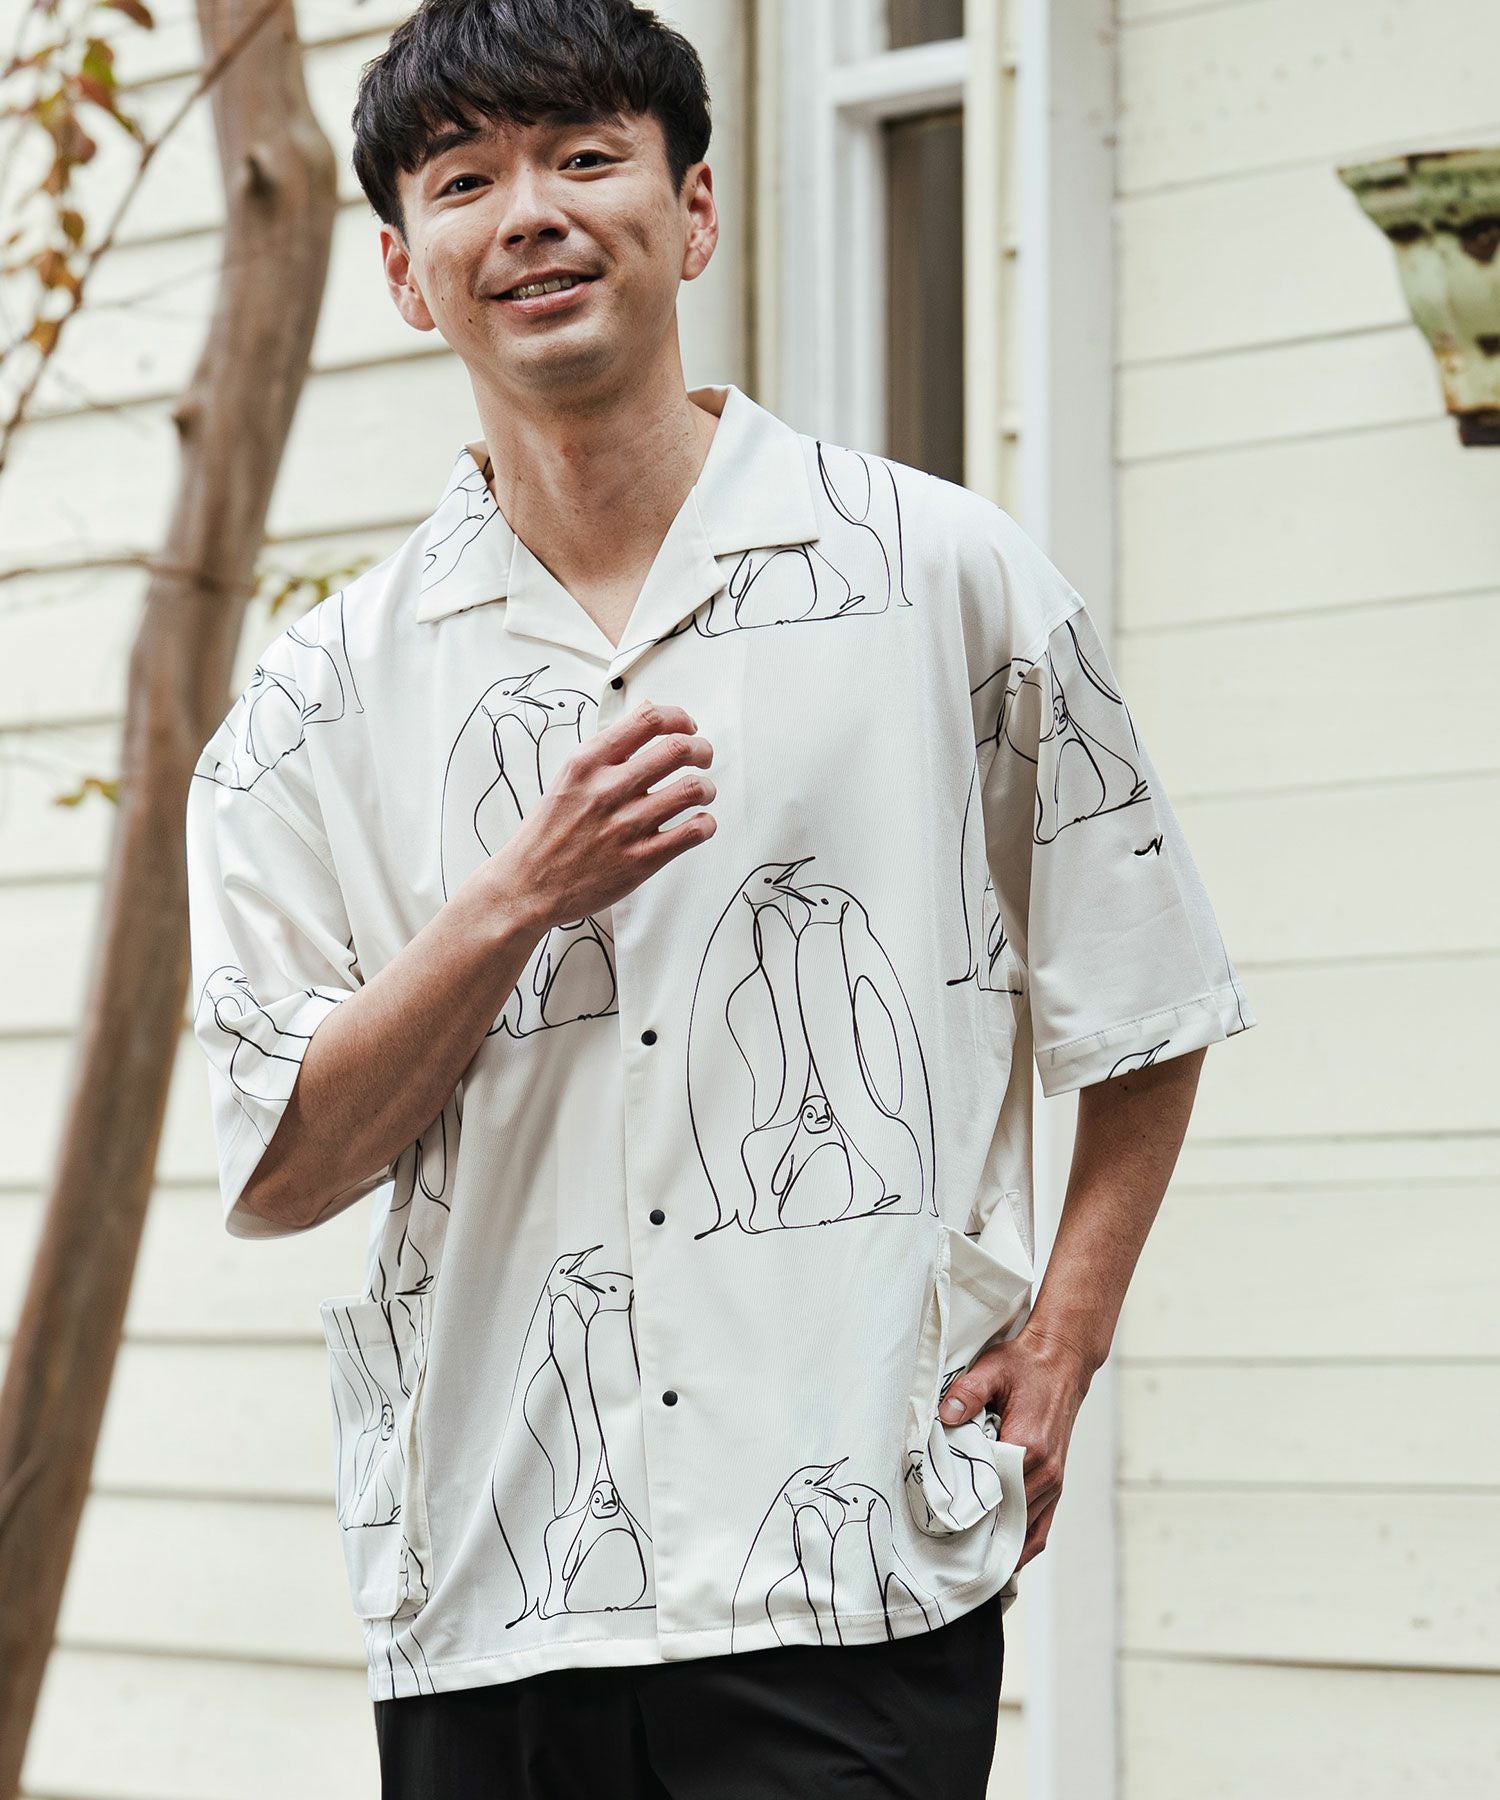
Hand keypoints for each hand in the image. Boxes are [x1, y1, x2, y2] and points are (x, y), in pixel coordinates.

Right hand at [500, 700, 716, 930]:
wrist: (527, 885)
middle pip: (677, 749)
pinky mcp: (640, 860)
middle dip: (701, 749)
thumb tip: (646, 712)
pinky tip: (699, 823)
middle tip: (703, 757)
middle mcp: (608, 789)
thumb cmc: (548, 832)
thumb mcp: (569, 777)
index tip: (687, 727)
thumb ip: (609, 747)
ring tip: (703, 791)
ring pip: (692, 789)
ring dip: (707, 787)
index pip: (648, 720)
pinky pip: (691, 832)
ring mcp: (625, 825)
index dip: (679, 718)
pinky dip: (705, 824)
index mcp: (588, 763)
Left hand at [937, 1323, 1096, 1573]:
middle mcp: (1045, 1471)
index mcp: (1028, 1447)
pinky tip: (1004, 1560)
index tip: (943, 1528)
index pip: (994, 1494)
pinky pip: (1042, 1526)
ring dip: (1000, 1544)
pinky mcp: (1056, 1481)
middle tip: (947, 1557)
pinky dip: (1024, 1545)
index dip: (968, 1513)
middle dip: (980, 1536)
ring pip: (1025, 1528)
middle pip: (1008, 1517)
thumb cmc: (1026, 1365)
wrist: (1062, 1361)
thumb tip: (945, 1415)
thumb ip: (967, 1393)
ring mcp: (1054, 1479)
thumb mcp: (993, 1369)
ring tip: (969, 1564)